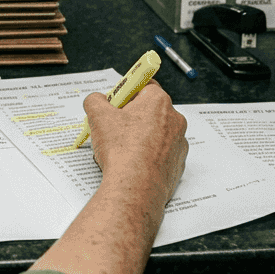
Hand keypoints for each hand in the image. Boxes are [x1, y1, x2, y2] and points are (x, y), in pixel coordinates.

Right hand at [83, 81, 187, 206]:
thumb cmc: (122, 150)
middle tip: (113, 127)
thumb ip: (95, 101)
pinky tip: (132, 163)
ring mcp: (179, 143)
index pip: (144, 85)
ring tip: (121, 149)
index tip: (115, 102)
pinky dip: (148, 155)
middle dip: (132, 116)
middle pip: (150, 110)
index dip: (127, 93)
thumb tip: (96, 100)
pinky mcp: (178, 164)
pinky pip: (161, 153)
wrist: (135, 187)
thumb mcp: (98, 116)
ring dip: (141, 137)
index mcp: (158, 101)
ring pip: (156, 133)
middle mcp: (175, 119)